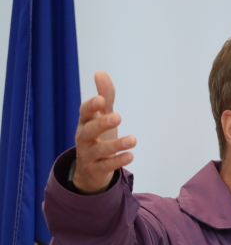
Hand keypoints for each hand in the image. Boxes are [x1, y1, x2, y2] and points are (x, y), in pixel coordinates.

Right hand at [73, 71, 136, 193]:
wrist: (90, 171)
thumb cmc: (98, 138)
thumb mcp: (102, 117)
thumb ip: (105, 96)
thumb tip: (100, 72)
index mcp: (85, 123)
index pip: (84, 113)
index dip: (91, 106)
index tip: (102, 100)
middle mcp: (84, 139)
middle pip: (88, 131)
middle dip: (102, 123)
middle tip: (118, 117)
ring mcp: (88, 156)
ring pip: (99, 150)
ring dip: (116, 145)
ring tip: (133, 140)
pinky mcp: (96, 170)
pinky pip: (106, 166)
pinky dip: (117, 161)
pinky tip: (130, 156)